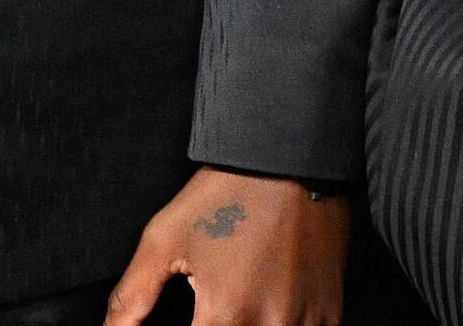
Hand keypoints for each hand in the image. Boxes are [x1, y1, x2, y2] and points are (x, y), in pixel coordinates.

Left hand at [107, 168, 348, 325]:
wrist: (293, 153)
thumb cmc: (227, 192)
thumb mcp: (165, 236)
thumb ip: (132, 297)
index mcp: (225, 315)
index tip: (193, 318)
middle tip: (212, 310)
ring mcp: (305, 322)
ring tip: (237, 308)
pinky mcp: (331, 312)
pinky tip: (271, 313)